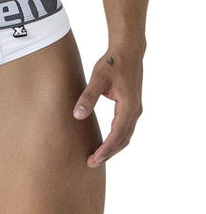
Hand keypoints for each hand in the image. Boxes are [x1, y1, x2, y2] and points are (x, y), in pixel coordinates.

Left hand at [72, 48, 142, 167]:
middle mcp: (135, 111)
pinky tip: (106, 142)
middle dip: (108, 153)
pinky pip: (126, 128)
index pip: (117, 135)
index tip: (93, 159)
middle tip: (91, 163)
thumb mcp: (98, 78)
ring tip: (97, 156)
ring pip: (126, 136)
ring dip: (113, 148)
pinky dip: (117, 139)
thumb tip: (77, 115)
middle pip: (123, 140)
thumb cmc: (112, 62)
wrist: (129, 50)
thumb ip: (88, 97)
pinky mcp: (132, 106)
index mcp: (128, 106)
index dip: (105, 149)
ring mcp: (135, 109)